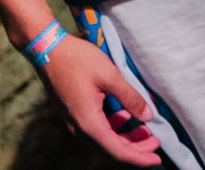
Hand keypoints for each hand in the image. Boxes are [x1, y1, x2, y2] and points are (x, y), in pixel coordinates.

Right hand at [38, 34, 161, 165]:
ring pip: (104, 140)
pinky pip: (96, 129)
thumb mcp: (109, 75)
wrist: (46, 48)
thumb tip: (148, 116)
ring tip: (144, 128)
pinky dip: (113, 127)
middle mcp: (80, 129)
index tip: (158, 157)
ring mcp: (74, 122)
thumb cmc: (77, 59)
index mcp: (89, 124)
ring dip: (125, 137)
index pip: (118, 152)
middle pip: (111, 149)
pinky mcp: (73, 113)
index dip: (140, 157)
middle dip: (136, 148)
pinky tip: (123, 115)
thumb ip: (130, 97)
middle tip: (156, 141)